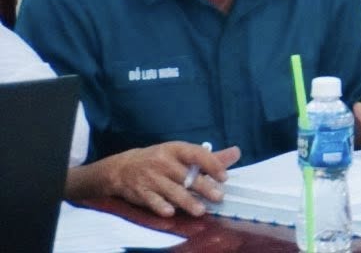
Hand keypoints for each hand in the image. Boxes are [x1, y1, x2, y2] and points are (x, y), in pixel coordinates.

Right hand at [83, 141, 239, 217]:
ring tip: (200, 210)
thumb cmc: (160, 160)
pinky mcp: (141, 192)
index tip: (224, 176)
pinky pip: (152, 200)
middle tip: (218, 197)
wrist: (123, 168)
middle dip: (203, 187)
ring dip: (187, 201)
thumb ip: (209, 157)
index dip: (212, 165)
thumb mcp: (181, 153)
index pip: (197, 154)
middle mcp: (164, 162)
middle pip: (187, 176)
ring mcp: (151, 178)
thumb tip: (236, 153)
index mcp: (176, 149)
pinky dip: (161, 206)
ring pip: (172, 190)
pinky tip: (170, 212)